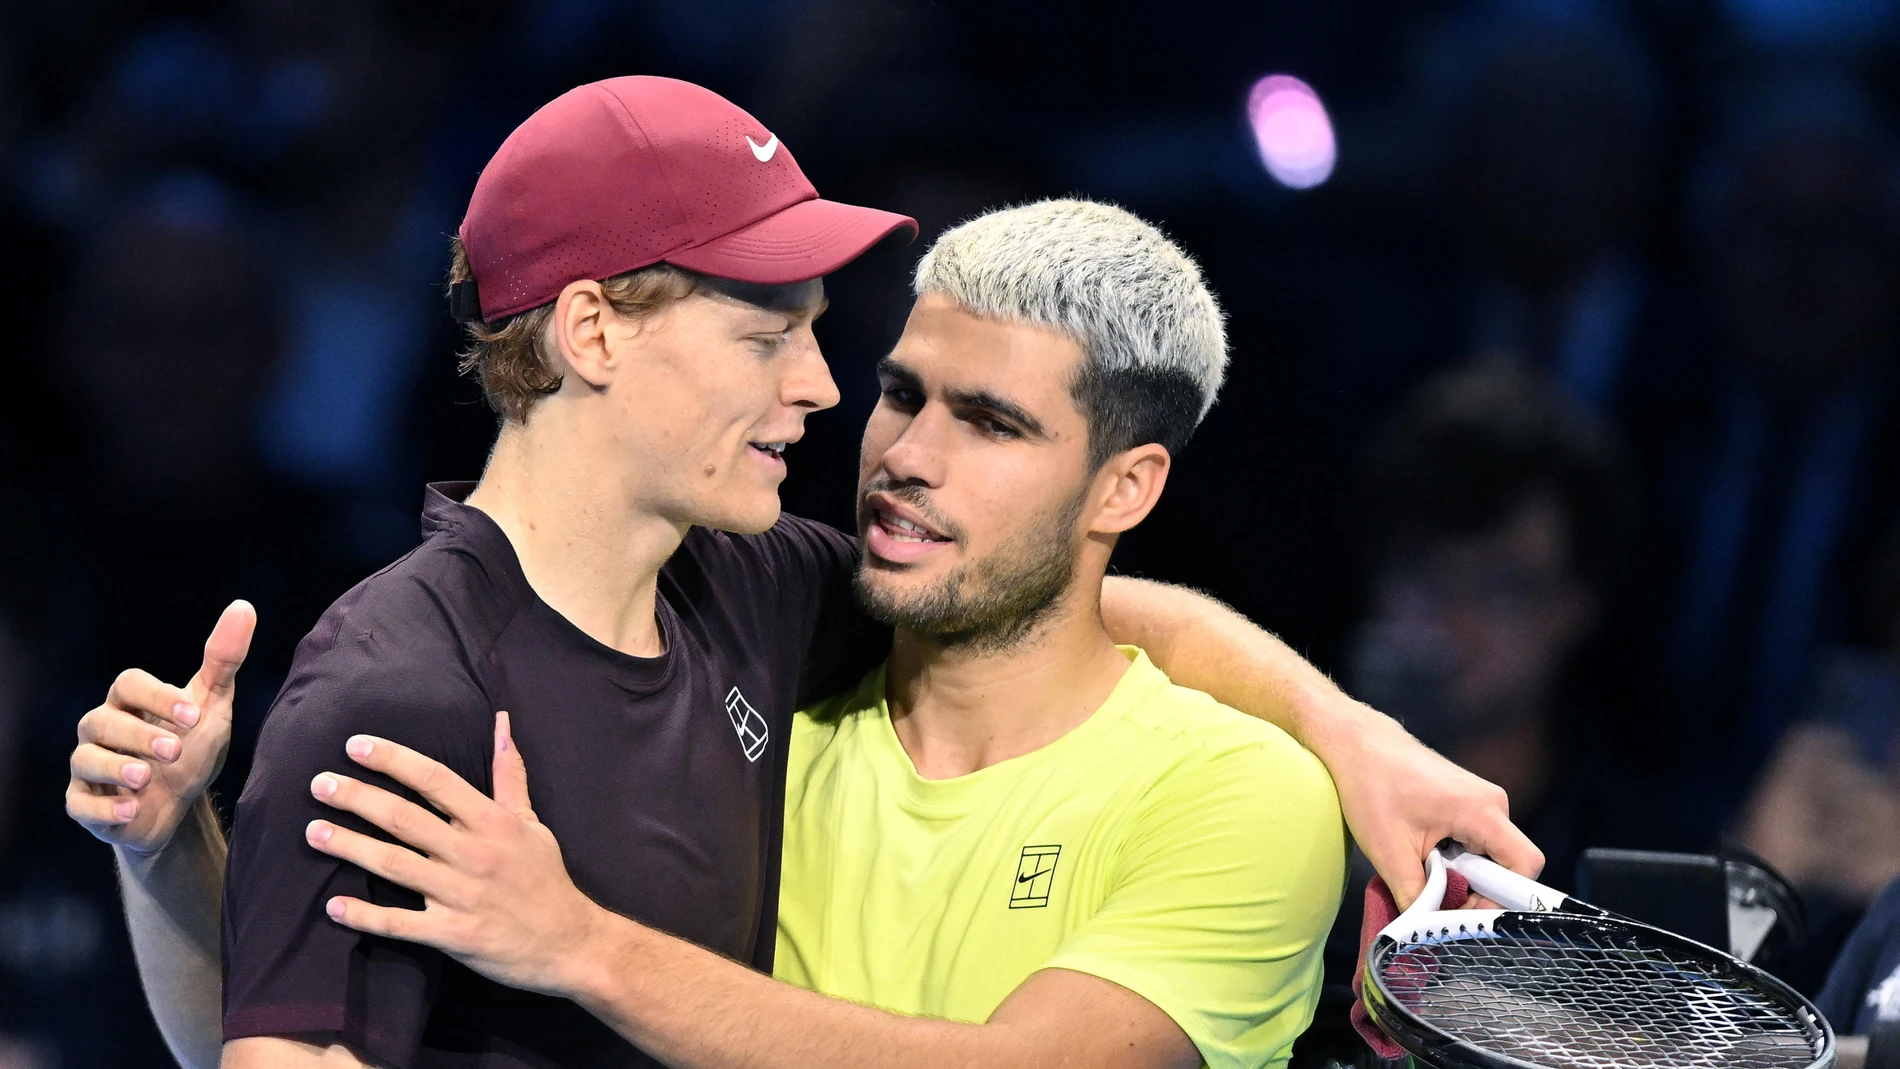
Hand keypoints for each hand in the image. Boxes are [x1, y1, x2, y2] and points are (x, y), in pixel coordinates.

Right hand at [66, 600, 253, 854]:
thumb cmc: (190, 748)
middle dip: (139, 735)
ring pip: (85, 759)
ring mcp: (88, 766)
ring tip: (144, 778)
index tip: (194, 716)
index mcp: (129, 701)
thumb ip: (223, 660)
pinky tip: (130, 809)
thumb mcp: (211, 705)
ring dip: (115, 768)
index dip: (158, 696)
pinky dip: (103, 808)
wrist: (176, 807)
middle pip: (103, 720)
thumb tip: (243, 607)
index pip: (128, 683)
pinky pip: (80, 804)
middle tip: (174, 751)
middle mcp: (101, 728)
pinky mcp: (83, 803)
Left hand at [304, 712, 605, 996]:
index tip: (356, 746)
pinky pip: (401, 924)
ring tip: (313, 832)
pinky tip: (333, 906)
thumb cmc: (546, 879)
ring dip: (350, 847)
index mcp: (493, 822)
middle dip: (358, 798)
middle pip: (405, 818)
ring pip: (395, 865)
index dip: (394, 760)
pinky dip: (366, 915)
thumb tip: (501, 724)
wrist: (570, 943)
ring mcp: (462, 895)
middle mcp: (473, 853)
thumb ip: (510, 775)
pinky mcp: (454, 934)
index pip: (436, 780)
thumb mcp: (532, 822)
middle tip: (318, 784)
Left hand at [1320, 700, 1543, 907]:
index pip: (1525, 865)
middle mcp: (1492, 804)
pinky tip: (1423, 859)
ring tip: (1422, 876)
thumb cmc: (1370, 786)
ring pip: (1488, 856)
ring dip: (1461, 875)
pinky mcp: (1468, 802)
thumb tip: (1426, 931)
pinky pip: (1476, 843)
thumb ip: (1415, 895)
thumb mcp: (1388, 851)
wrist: (1356, 744)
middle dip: (1475, 891)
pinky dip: (1454, 859)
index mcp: (1482, 811)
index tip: (1465, 911)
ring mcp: (1482, 801)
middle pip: (1506, 866)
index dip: (1503, 898)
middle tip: (1436, 903)